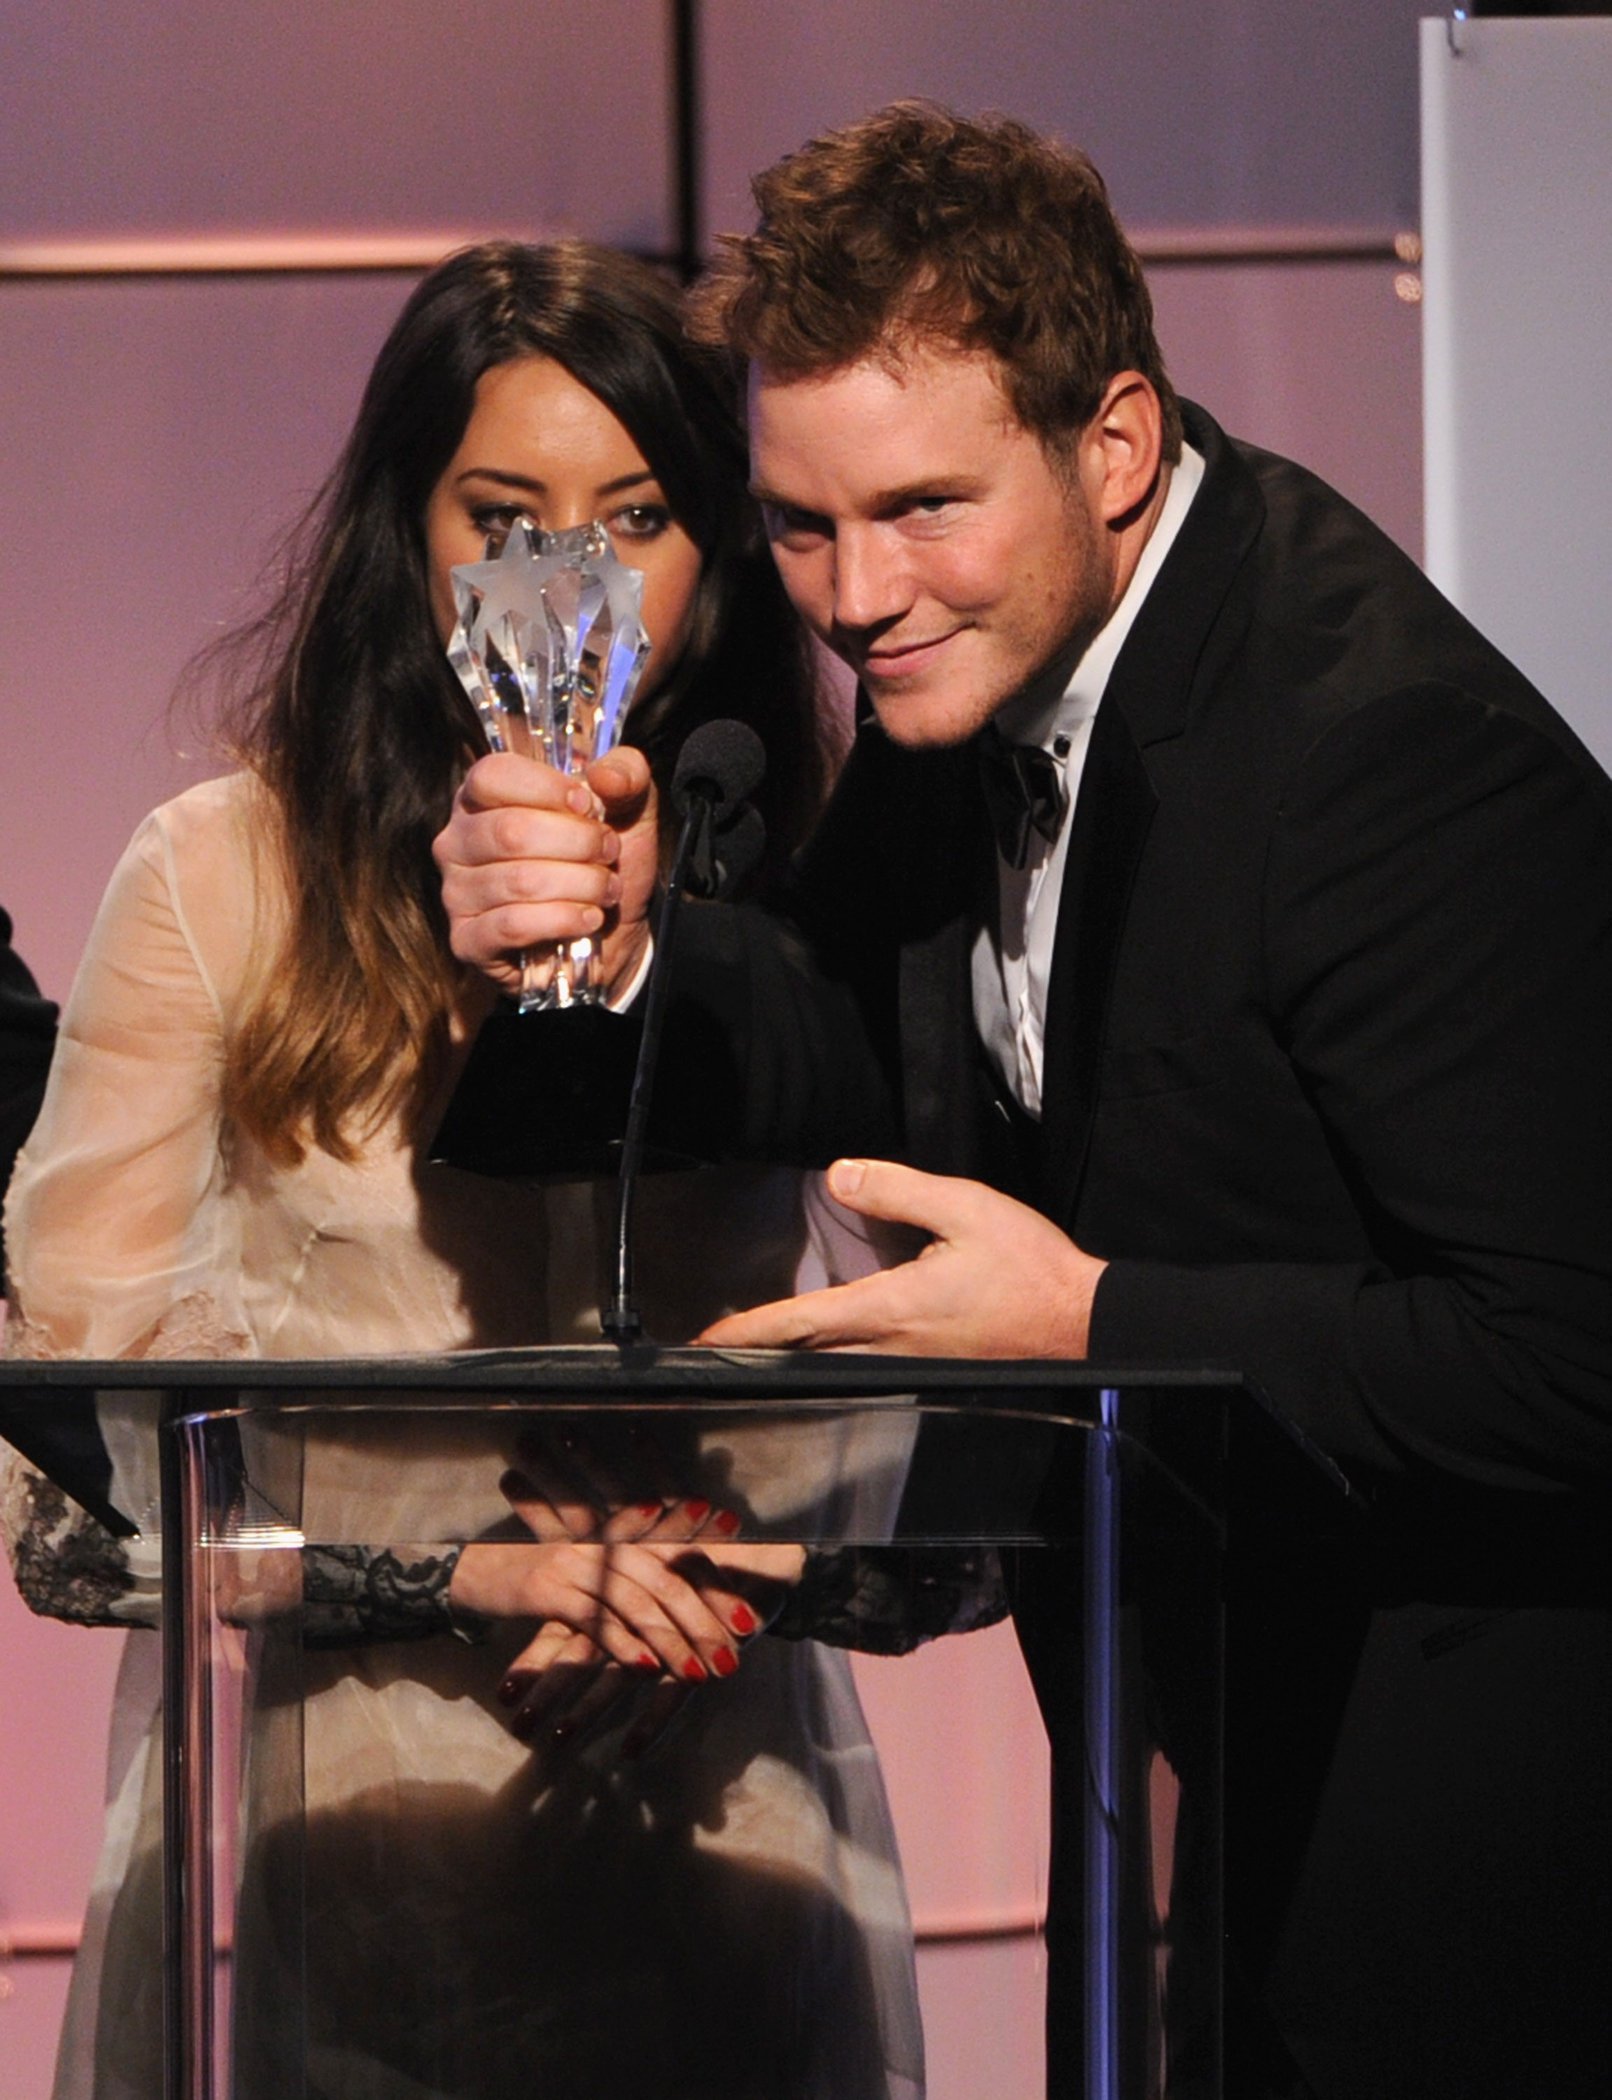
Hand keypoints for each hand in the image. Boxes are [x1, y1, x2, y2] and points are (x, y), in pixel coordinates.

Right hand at [433, 746, 658, 998]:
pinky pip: (513, 925)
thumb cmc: (604, 862)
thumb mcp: (629, 808)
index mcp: (482, 797)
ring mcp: (456, 893)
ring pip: (520, 881)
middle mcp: (458, 841)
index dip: (545, 787)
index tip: (588, 805)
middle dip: (577, 843)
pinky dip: (563, 920)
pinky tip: (588, 918)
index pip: (491, 775)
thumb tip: (605, 775)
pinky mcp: (469, 941)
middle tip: (608, 853)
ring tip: (606, 889)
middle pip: (510, 831)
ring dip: (581, 885)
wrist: (612, 934)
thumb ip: (626, 774)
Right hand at [447, 1518, 748, 1684]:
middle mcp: (603, 1543)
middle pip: (667, 1582)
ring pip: (637, 1603)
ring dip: (672, 1641)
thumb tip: (674, 1629)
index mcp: (620, 1537)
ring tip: (701, 1672)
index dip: (714, 1587)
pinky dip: (622, 1644)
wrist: (471, 1572)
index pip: (679, 1558)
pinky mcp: (549, 1589)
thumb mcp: (591, 1580)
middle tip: (734, 1655)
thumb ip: (631, 1593)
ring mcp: (577, 1563)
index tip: (749, 1620)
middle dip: (704, 1620)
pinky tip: (646, 1667)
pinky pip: (595, 1619)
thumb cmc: (539, 1580)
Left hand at [695, 1157, 1105, 1356]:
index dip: (749, 1330)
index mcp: (891, 1309)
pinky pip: (863, 1370)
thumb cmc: (1029, 1266)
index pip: (800, 1322)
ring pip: (832, 1368)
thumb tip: (838, 1177)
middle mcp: (891, 1349)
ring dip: (791, 1360)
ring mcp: (911, 1368)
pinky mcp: (931, 1371)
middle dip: (757, 1354)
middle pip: (806, 1357)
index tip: (706, 1339)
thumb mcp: (965, 1207)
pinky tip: (823, 1350)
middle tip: (715, 1348)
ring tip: (756, 1346)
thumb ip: (896, 1191)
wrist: (1083, 1322)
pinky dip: (829, 1362)